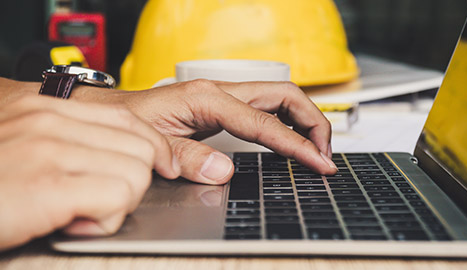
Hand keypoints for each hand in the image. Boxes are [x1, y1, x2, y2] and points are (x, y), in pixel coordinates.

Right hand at [0, 96, 179, 250]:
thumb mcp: (26, 142)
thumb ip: (69, 137)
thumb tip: (117, 148)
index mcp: (47, 108)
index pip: (130, 118)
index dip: (153, 148)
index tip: (161, 166)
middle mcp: (49, 120)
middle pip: (141, 148)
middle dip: (132, 182)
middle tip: (97, 198)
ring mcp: (47, 149)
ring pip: (136, 174)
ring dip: (117, 203)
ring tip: (80, 211)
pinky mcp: (46, 184)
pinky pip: (116, 199)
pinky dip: (104, 220)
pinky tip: (73, 222)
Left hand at [110, 80, 336, 183]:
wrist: (117, 113)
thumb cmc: (132, 122)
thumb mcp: (155, 143)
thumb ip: (188, 157)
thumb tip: (225, 170)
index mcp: (208, 98)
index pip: (265, 122)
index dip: (297, 144)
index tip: (319, 162)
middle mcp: (222, 92)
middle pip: (285, 95)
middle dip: (313, 122)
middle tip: (324, 154)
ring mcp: (225, 97)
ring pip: (280, 99)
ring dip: (304, 121)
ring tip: (315, 149)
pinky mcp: (224, 107)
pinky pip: (266, 109)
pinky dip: (286, 123)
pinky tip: (290, 140)